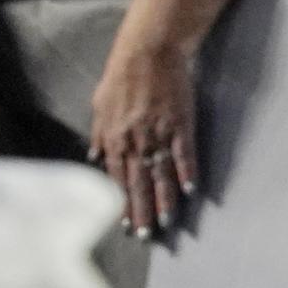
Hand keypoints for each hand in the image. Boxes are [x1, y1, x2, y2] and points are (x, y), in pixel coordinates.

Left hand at [88, 38, 195, 237]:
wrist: (148, 52)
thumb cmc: (122, 76)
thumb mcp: (100, 105)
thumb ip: (99, 135)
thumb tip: (95, 158)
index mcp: (114, 139)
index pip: (117, 180)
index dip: (122, 204)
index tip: (127, 225)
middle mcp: (135, 141)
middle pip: (138, 184)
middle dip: (143, 211)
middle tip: (147, 235)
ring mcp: (159, 133)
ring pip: (161, 174)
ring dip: (165, 200)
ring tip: (169, 221)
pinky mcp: (180, 123)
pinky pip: (184, 153)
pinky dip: (187, 172)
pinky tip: (191, 189)